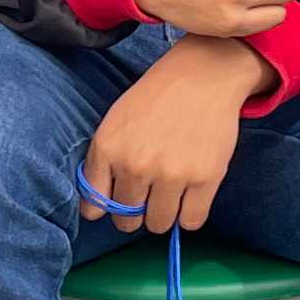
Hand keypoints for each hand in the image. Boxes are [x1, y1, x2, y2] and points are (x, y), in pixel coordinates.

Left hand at [81, 39, 259, 236]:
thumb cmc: (156, 98)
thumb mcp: (115, 122)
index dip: (106, 209)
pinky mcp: (204, 179)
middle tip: (148, 196)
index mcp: (108, 149)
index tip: (117, 204)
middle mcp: (136, 165)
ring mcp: (171, 174)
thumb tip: (95, 211)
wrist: (202, 74)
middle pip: (127, 221)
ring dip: (163, 215)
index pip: (95, 206)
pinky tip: (190, 195)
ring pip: (159, 224)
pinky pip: (191, 222)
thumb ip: (101, 164)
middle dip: (136, 214)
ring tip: (171, 193)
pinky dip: (190, 215)